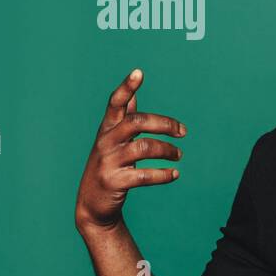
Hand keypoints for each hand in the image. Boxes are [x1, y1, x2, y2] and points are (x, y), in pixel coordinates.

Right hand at [74, 69, 186, 232]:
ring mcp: (108, 161)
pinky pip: (144, 175)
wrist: (92, 203)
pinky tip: (174, 174)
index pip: (115, 103)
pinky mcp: (114, 182)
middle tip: (183, 132)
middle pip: (136, 122)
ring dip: (167, 150)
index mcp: (107, 129)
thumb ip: (123, 119)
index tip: (139, 72)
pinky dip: (164, 174)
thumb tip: (132, 96)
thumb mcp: (112, 141)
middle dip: (164, 124)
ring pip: (144, 148)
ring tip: (179, 155)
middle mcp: (105, 141)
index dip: (126, 87)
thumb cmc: (109, 166)